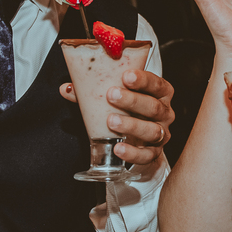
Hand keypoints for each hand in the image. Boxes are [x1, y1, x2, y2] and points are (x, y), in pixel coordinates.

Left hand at [60, 68, 174, 166]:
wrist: (139, 141)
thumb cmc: (128, 111)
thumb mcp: (115, 99)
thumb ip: (94, 92)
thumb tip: (67, 88)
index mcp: (159, 94)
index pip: (157, 84)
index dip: (143, 79)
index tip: (126, 75)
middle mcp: (165, 113)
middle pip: (154, 107)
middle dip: (133, 100)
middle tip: (112, 95)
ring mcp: (162, 134)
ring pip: (152, 131)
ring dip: (132, 125)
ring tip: (111, 121)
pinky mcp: (155, 153)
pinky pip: (146, 155)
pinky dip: (132, 153)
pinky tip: (118, 147)